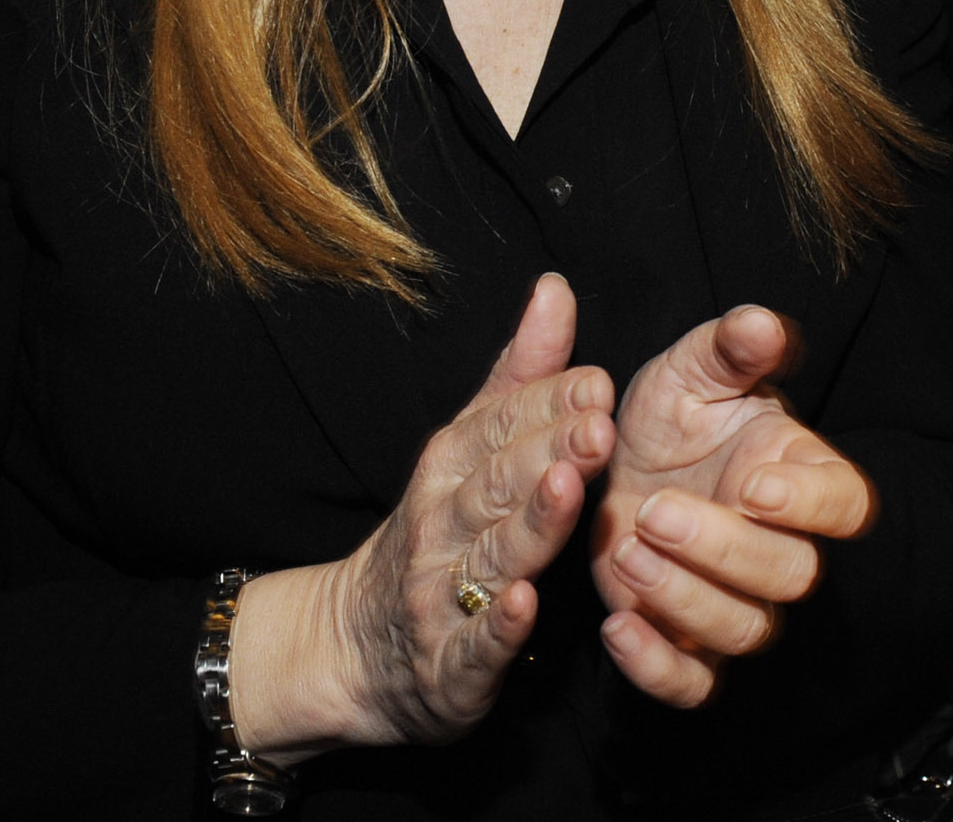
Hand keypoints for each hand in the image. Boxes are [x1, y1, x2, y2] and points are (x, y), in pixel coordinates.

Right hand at [235, 275, 614, 755]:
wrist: (353, 648)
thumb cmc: (436, 532)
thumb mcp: (468, 446)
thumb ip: (519, 374)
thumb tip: (556, 288)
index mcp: (451, 466)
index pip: (500, 427)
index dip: (546, 405)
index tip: (596, 381)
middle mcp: (442, 525)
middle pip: (498, 484)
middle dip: (548, 451)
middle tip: (599, 425)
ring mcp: (442, 596)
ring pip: (491, 556)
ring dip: (529, 523)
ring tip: (567, 489)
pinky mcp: (450, 666)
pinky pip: (474, 645)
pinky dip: (495, 626)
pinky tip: (523, 604)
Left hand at [590, 306, 875, 706]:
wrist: (613, 471)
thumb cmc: (669, 418)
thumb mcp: (689, 371)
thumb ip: (728, 348)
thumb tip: (762, 324)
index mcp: (798, 476)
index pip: (845, 503)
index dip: (812, 502)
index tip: (756, 483)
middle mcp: (780, 548)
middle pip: (792, 574)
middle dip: (725, 548)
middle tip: (657, 511)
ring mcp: (736, 602)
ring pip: (746, 630)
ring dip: (687, 600)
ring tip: (626, 550)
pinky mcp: (687, 646)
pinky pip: (693, 685)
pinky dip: (657, 667)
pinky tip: (617, 625)